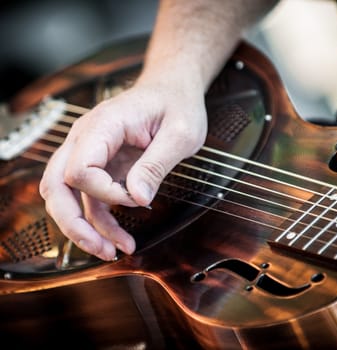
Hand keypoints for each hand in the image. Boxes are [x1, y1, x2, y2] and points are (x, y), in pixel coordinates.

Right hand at [39, 74, 207, 260]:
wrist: (173, 89)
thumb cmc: (177, 104)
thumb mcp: (180, 134)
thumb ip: (156, 165)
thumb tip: (137, 199)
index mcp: (104, 124)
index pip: (80, 168)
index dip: (104, 192)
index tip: (136, 199)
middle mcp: (87, 138)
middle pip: (56, 185)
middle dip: (74, 223)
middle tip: (101, 248)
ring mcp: (91, 152)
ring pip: (66, 196)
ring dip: (85, 228)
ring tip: (112, 251)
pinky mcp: (101, 165)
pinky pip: (89, 198)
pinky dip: (100, 220)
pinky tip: (119, 238)